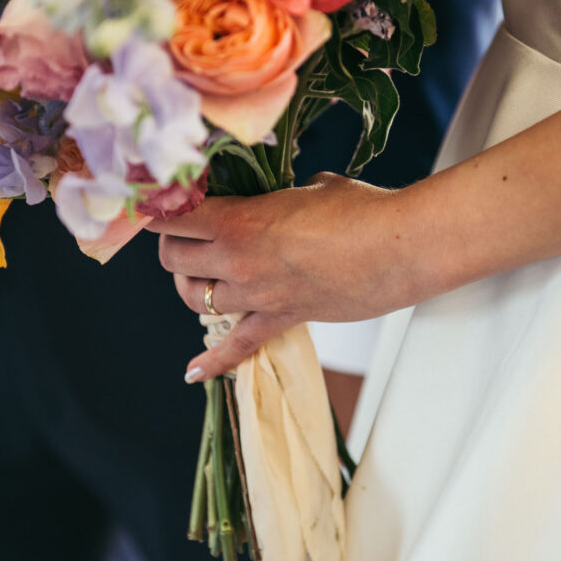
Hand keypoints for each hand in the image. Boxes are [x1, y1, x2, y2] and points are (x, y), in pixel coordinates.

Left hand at [152, 173, 403, 379]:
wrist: (399, 246)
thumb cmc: (360, 208)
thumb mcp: (310, 187)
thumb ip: (280, 196)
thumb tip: (279, 200)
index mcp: (238, 219)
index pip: (173, 217)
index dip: (160, 209)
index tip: (161, 203)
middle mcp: (237, 260)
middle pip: (174, 260)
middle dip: (172, 245)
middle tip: (185, 234)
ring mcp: (257, 295)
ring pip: (195, 299)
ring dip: (189, 286)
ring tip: (198, 275)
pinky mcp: (281, 319)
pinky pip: (238, 346)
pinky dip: (213, 362)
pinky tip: (192, 373)